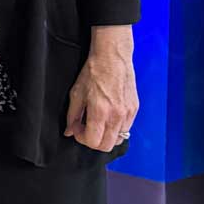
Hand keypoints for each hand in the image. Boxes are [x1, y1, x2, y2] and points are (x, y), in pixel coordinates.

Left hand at [64, 25, 137, 151]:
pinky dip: (116, 129)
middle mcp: (117, 115)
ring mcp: (128, 113)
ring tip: (97, 123)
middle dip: (94, 141)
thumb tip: (70, 131)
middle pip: (107, 146)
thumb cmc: (93, 72)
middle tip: (86, 130)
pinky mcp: (134, 109)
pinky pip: (126, 129)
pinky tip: (108, 117)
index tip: (77, 130)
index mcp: (100, 111)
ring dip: (106, 136)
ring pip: (118, 139)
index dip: (82, 139)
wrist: (112, 58)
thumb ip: (72, 115)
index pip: (94, 141)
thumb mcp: (76, 93)